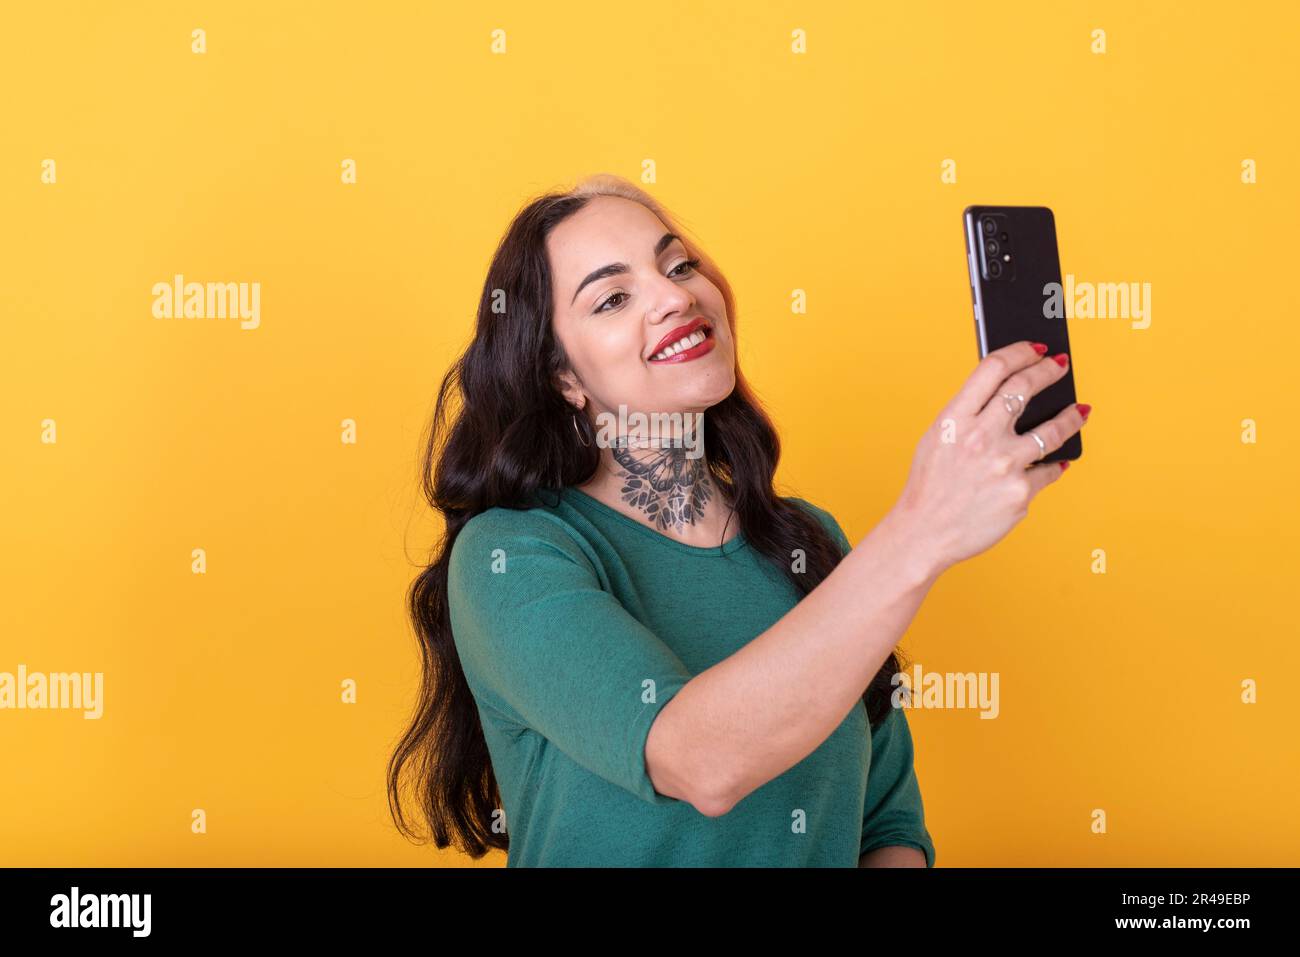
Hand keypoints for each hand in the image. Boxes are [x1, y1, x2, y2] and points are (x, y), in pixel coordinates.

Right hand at [889, 340, 1087, 576]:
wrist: (924, 534)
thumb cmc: (929, 487)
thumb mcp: (937, 439)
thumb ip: (967, 415)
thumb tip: (1006, 393)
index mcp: (954, 419)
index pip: (994, 368)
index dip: (1021, 351)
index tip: (1036, 348)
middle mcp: (980, 437)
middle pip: (1025, 387)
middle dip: (1049, 371)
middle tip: (1060, 366)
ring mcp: (1004, 465)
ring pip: (1052, 430)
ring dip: (1071, 417)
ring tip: (1080, 411)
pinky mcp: (1020, 492)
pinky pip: (1048, 472)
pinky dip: (1054, 466)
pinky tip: (1059, 462)